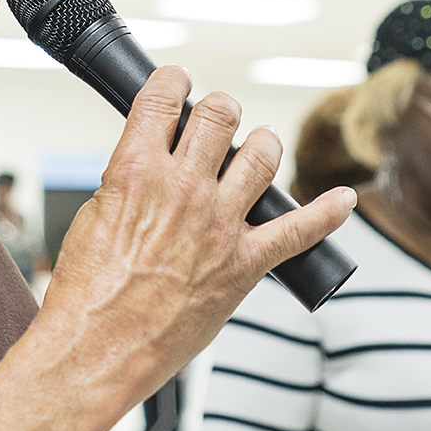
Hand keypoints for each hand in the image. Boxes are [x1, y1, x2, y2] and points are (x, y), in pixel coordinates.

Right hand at [42, 66, 354, 403]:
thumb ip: (127, 182)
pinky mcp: (245, 265)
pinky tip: (343, 200)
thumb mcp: (92, 216)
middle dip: (220, 110)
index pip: (164, 97)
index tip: (178, 84)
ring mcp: (219, 225)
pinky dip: (328, 212)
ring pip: (262, 156)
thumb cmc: (87, 293)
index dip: (174, 82)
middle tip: (216, 118)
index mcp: (135, 171)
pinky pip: (300, 230)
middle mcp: (183, 189)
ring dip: (262, 144)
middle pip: (220, 116)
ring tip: (256, 148)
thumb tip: (148, 166)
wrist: (98, 348)